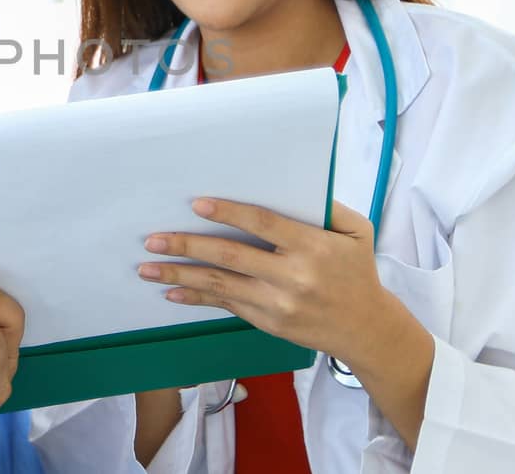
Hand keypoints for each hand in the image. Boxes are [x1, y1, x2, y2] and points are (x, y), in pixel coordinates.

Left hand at [138, 199, 391, 360]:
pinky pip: (227, 306)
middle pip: (231, 257)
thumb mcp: (357, 231)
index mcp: (312, 247)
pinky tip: (172, 293)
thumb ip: (328, 207)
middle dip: (188, 246)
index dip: (228, 213)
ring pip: (221, 285)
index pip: (263, 224)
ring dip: (180, 276)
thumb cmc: (357, 271)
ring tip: (147, 268)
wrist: (366, 329)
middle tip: (154, 239)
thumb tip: (293, 185)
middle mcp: (292, 277)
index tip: (197, 204)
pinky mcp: (269, 323)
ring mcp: (278, 304)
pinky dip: (197, 299)